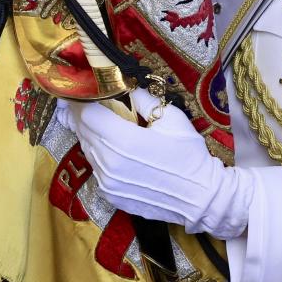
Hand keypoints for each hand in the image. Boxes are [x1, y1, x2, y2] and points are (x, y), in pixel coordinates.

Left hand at [63, 100, 256, 239]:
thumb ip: (142, 98)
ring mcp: (108, 182)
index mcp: (123, 140)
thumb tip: (123, 84)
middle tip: (85, 101)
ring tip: (99, 121)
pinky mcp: (110, 195)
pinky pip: (96, 168)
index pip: (86, 114)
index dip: (81, 99)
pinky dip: (99, 154)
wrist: (200, 197)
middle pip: (83, 131)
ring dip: (89, 134)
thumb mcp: (171, 117)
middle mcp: (109, 163)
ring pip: (87, 150)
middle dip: (82, 114)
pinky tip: (111, 147)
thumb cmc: (189, 155)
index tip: (82, 89)